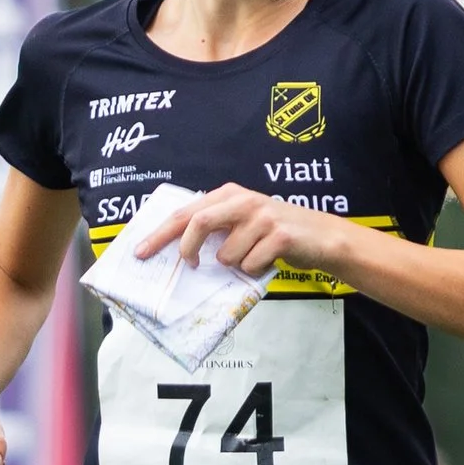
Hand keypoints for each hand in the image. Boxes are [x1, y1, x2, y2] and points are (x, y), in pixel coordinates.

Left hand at [133, 182, 345, 283]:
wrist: (322, 237)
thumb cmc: (277, 233)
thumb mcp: (244, 221)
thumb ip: (217, 225)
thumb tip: (177, 247)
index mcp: (230, 194)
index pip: (186, 212)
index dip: (160, 233)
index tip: (141, 251)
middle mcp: (244, 200)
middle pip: (198, 223)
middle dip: (185, 249)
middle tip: (185, 266)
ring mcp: (262, 217)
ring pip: (226, 254)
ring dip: (234, 265)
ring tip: (252, 258)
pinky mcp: (279, 236)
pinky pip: (250, 264)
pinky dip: (254, 270)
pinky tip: (268, 261)